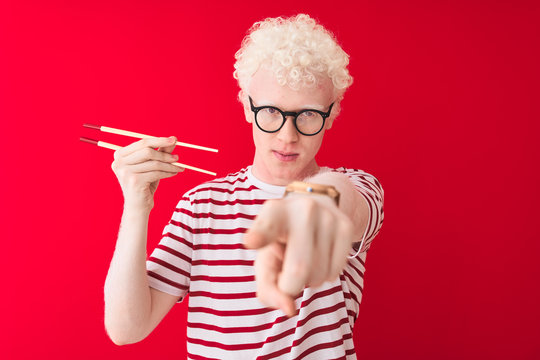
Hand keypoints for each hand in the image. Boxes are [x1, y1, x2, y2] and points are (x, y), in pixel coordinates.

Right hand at [111, 136, 182, 210]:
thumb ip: (160, 151)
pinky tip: (174, 173)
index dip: (159, 140)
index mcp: (119, 155)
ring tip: (178, 167)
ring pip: (154, 163)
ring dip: (169, 165)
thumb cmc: (144, 184)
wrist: (138, 207)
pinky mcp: (134, 181)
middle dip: (165, 153)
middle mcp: (119, 162)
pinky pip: (156, 173)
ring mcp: (125, 172)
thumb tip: (173, 139)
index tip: (174, 140)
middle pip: (147, 151)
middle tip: (178, 157)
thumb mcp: (151, 165)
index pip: (142, 142)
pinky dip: (168, 172)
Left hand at [244, 194, 354, 316]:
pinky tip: (320, 256)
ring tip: (304, 258)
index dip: (259, 236)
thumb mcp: (266, 258)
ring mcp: (327, 216)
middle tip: (287, 277)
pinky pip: (335, 272)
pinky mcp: (346, 226)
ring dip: (309, 280)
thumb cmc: (281, 239)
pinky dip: (325, 275)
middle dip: (291, 286)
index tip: (250, 241)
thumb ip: (268, 288)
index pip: (267, 227)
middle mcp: (302, 210)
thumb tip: (289, 309)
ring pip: (319, 275)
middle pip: (298, 269)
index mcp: (274, 212)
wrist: (315, 204)